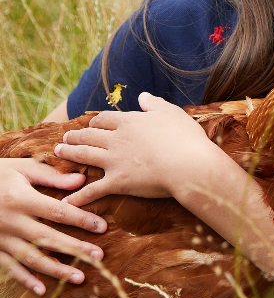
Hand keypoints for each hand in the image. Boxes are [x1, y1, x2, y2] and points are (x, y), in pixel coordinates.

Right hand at [0, 158, 106, 294]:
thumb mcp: (20, 169)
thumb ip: (50, 176)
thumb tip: (81, 182)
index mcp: (21, 200)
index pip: (58, 211)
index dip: (81, 220)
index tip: (103, 227)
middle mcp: (11, 222)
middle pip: (48, 238)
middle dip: (75, 249)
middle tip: (99, 257)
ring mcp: (0, 238)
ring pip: (31, 258)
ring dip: (55, 270)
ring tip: (79, 278)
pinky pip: (9, 267)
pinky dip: (24, 280)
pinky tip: (41, 290)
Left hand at [58, 92, 217, 206]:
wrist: (189, 165)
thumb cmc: (185, 138)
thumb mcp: (172, 113)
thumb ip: (154, 104)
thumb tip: (142, 96)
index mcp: (130, 122)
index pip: (105, 118)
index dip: (95, 121)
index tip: (91, 123)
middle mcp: (117, 139)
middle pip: (88, 135)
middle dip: (75, 135)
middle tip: (65, 138)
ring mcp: (114, 161)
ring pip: (84, 155)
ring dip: (68, 154)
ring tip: (59, 153)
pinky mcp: (117, 182)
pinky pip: (93, 190)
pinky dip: (79, 197)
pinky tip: (67, 201)